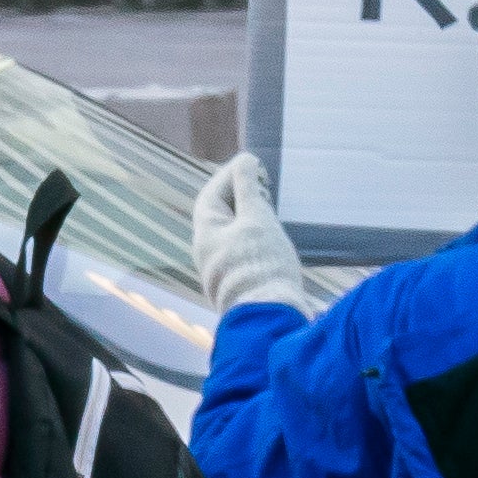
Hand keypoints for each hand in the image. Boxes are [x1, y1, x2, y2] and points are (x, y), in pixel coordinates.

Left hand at [192, 150, 308, 316]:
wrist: (269, 316)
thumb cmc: (261, 264)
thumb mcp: (257, 219)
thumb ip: (249, 189)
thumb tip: (244, 162)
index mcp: (206, 233)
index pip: (212, 194)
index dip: (231, 176)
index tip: (251, 164)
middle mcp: (207, 252)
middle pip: (221, 215)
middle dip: (241, 197)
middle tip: (263, 185)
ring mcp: (221, 270)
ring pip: (233, 235)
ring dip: (250, 219)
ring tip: (270, 210)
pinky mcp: (238, 284)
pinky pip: (242, 252)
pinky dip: (255, 239)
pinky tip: (272, 240)